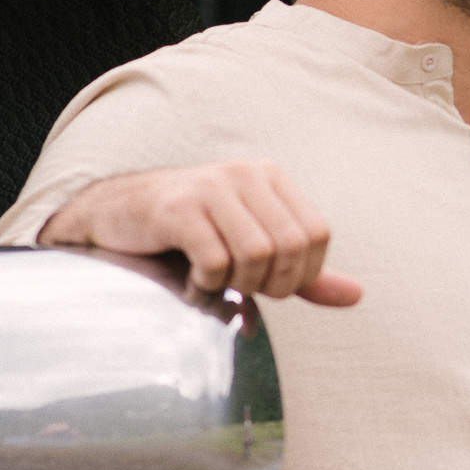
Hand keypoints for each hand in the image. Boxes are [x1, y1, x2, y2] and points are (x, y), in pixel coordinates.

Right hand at [39, 162, 363, 305]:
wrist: (112, 218)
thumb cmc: (188, 236)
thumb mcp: (252, 249)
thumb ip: (303, 272)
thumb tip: (356, 295)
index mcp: (269, 177)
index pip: (317, 236)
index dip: (301, 274)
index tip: (268, 283)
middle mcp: (244, 174)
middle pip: (290, 248)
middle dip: (270, 284)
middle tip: (240, 288)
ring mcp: (209, 187)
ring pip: (257, 255)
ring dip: (237, 285)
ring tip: (214, 282)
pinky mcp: (176, 209)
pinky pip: (215, 260)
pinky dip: (207, 285)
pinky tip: (192, 282)